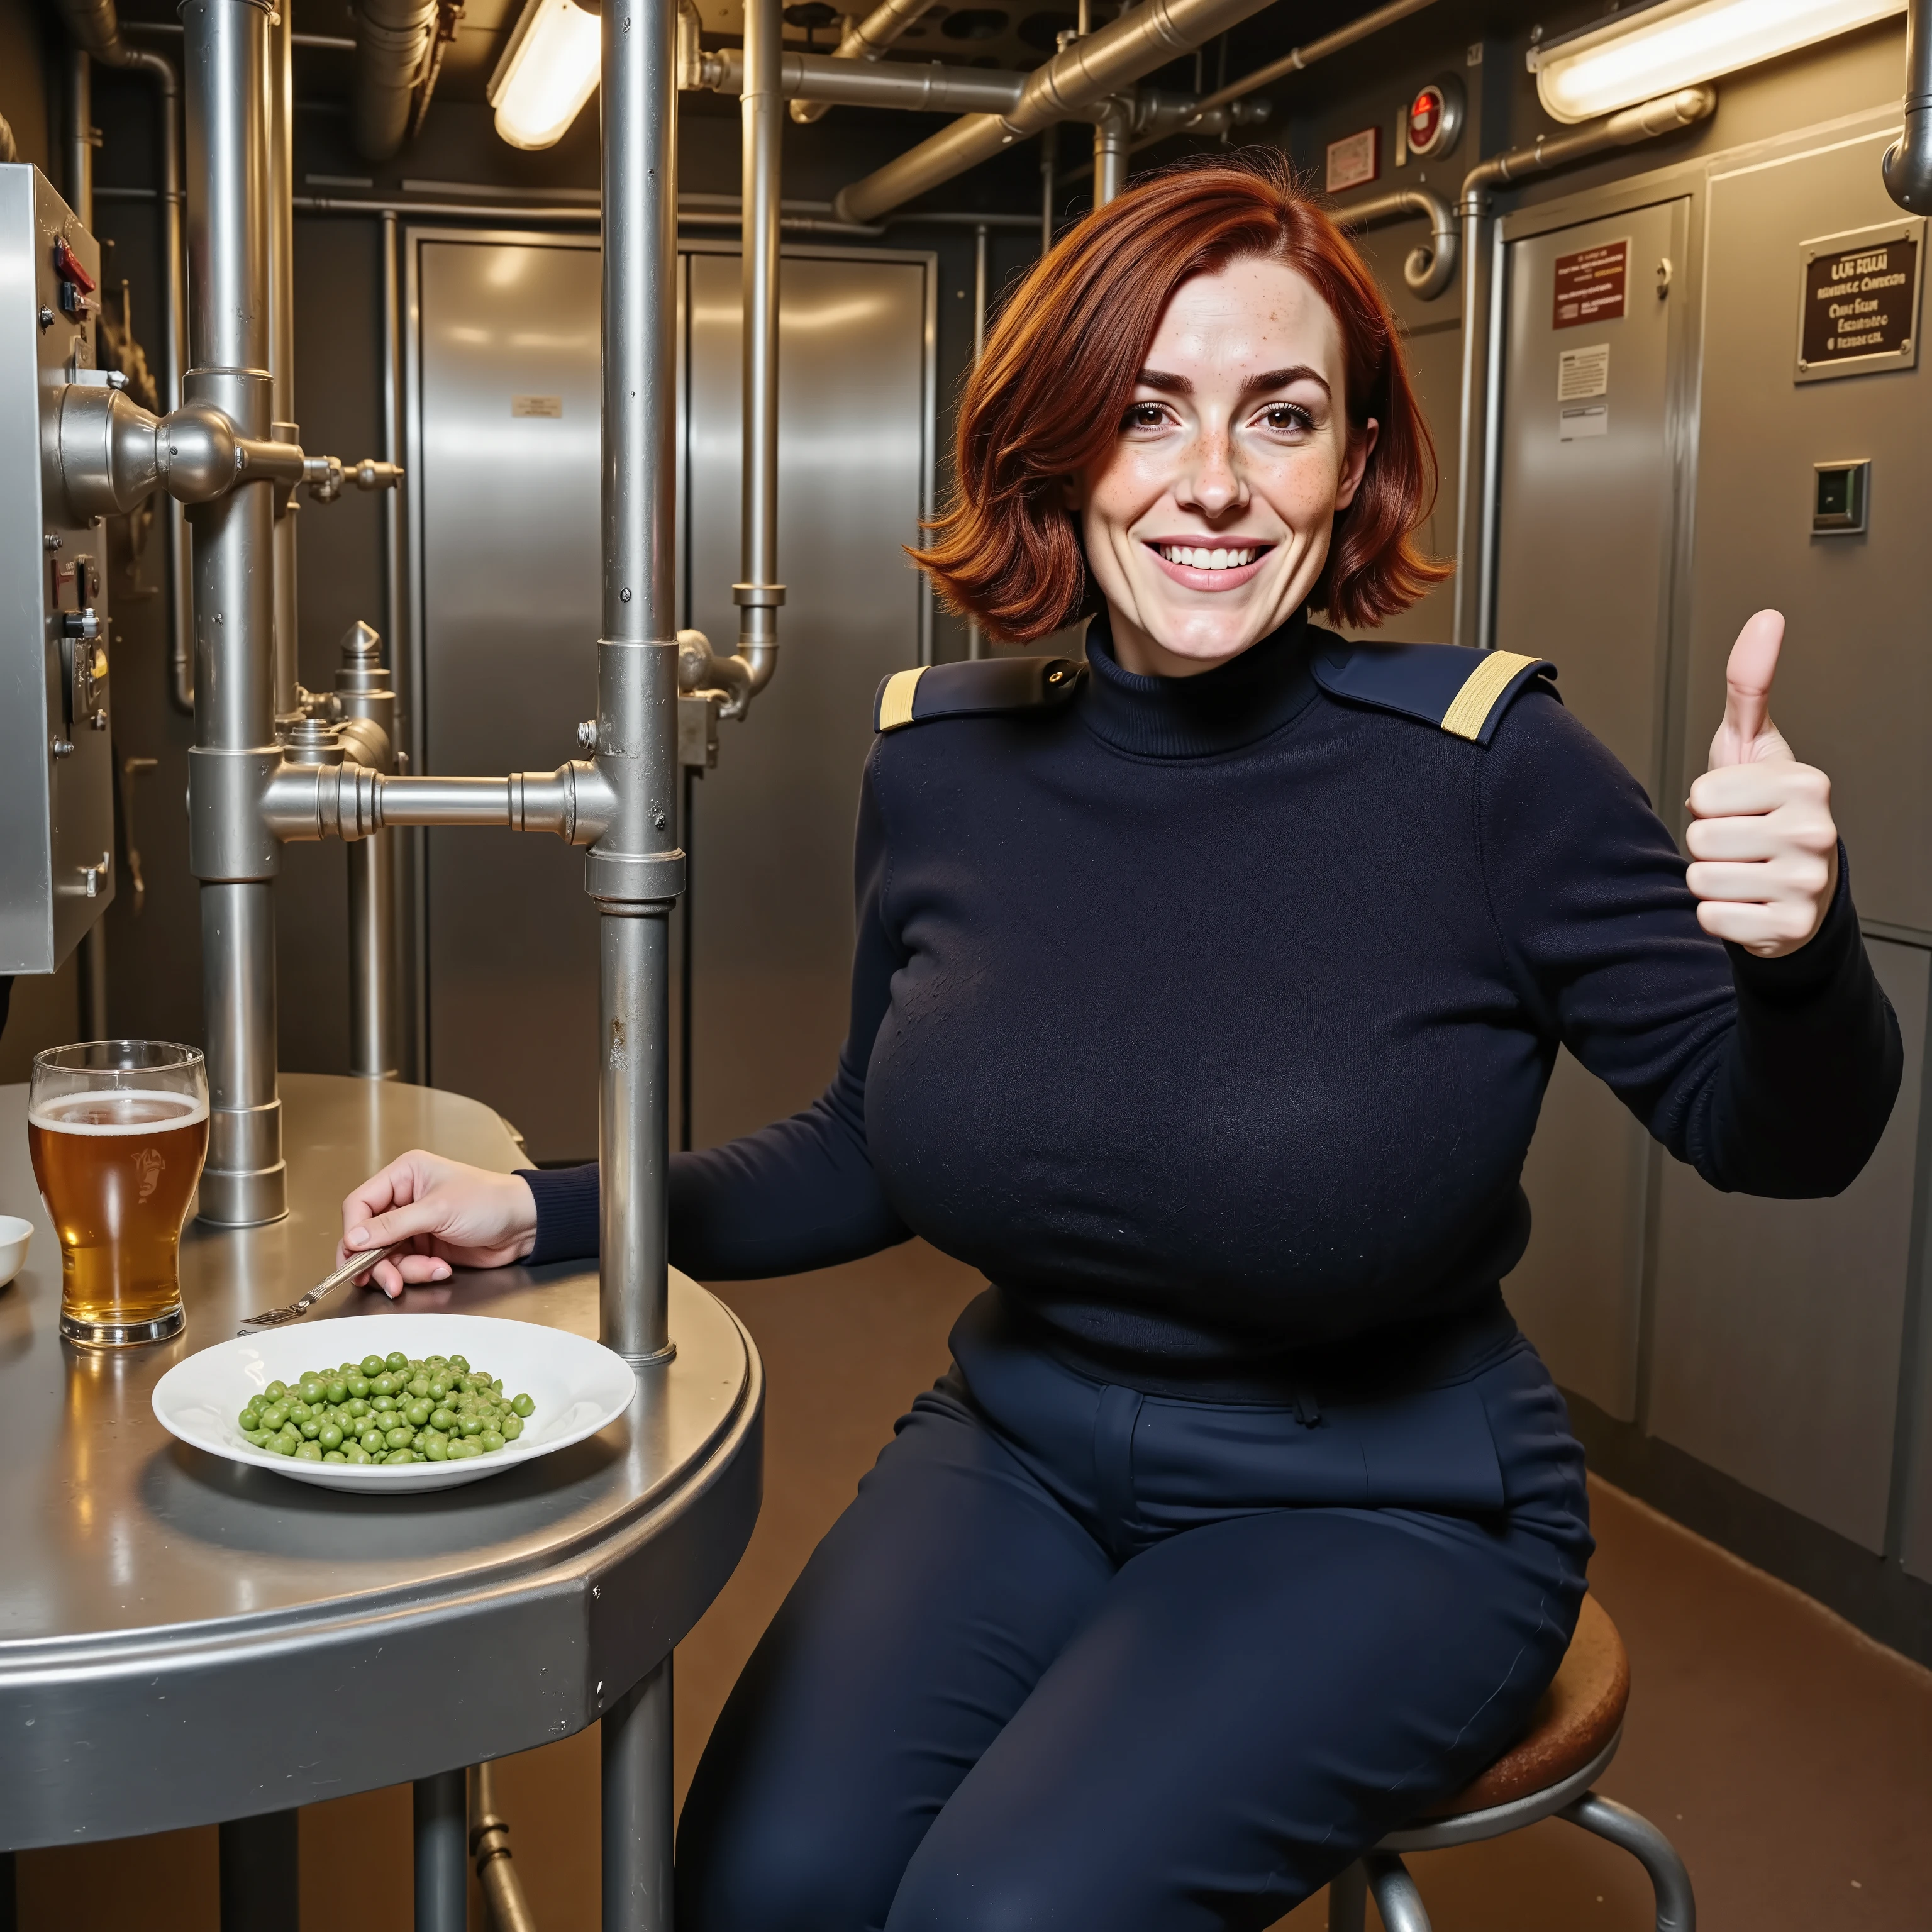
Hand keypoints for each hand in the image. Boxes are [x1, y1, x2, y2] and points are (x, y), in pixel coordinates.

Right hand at [338, 1151, 538, 1297]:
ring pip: (385, 1257)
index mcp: (404, 1175)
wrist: (524, 1225)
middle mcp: (404, 1199)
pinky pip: (405, 1266)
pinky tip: (440, 1268)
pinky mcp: (424, 1247)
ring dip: (404, 1270)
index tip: (358, 1254)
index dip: (354, 1231)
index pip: (360, 1204)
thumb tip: (355, 1237)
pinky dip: (419, 1272)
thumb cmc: (491, 1202)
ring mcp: (413, 1225)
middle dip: (377, 1261)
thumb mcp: (439, 1210)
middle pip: (367, 1236)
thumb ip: (394, 1225)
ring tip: (431, 1269)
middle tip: (388, 1279)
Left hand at [1685, 610, 1838, 958]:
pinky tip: (1746, 902)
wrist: (1794, 886)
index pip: (1704, 796)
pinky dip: (1717, 916)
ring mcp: (1806, 883)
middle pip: (1700, 838)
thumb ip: (1750, 683)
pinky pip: (1711, 919)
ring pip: (1702, 880)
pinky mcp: (1789, 927)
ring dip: (1710, 879)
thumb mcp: (1752, 743)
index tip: (1737, 807)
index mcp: (1805, 785)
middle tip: (1738, 842)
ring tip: (1741, 870)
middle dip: (1707, 842)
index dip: (1706, 803)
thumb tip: (1765, 619)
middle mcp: (1815, 833)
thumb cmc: (1765, 812)